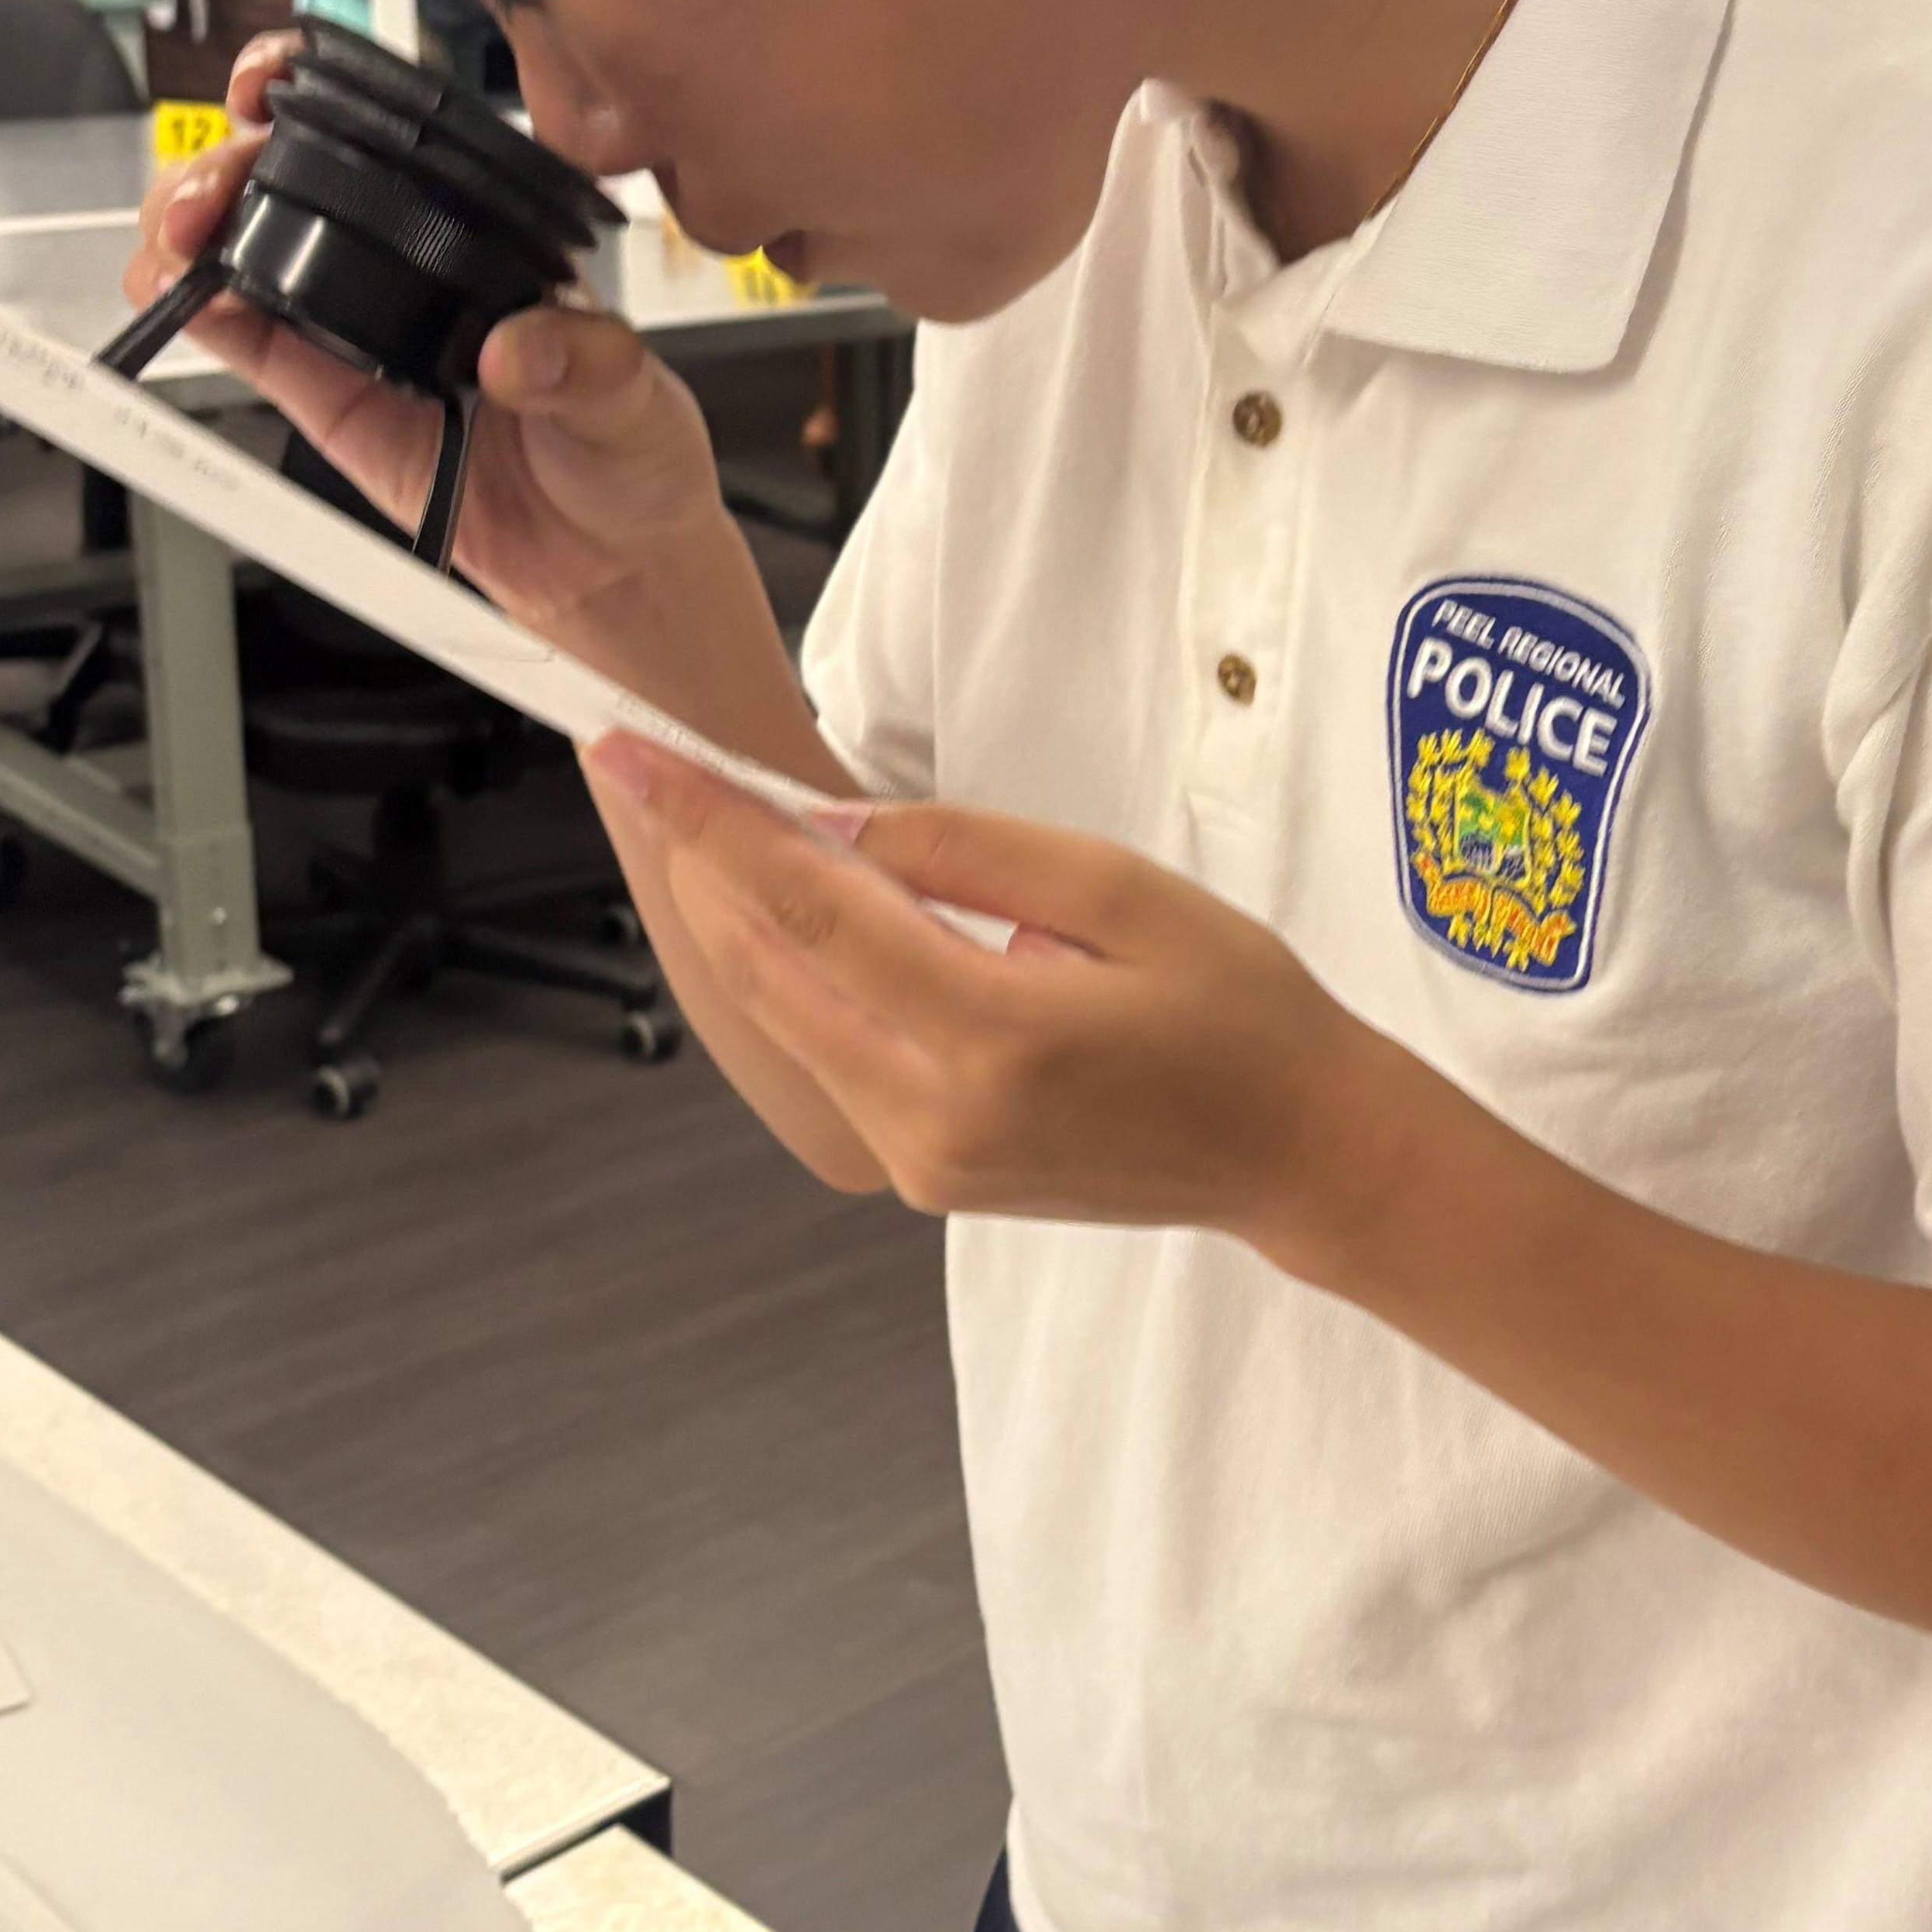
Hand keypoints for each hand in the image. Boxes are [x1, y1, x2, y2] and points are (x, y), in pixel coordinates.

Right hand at [123, 29, 726, 646]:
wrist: (610, 564)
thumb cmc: (634, 457)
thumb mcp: (632, 394)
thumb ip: (583, 364)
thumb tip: (517, 348)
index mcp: (482, 234)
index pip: (387, 138)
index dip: (315, 96)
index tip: (279, 86)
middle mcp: (410, 267)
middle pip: (289, 181)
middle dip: (228, 163)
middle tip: (213, 193)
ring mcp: (357, 327)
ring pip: (247, 248)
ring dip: (194, 230)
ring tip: (183, 241)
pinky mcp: (326, 396)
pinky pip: (247, 340)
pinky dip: (199, 312)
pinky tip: (182, 298)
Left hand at [582, 743, 1388, 1247]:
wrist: (1297, 1151)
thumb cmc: (1238, 1011)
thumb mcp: (1121, 889)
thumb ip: (969, 851)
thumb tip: (834, 823)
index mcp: (998, 1039)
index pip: (813, 912)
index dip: (712, 824)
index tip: (634, 754)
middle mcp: (938, 1120)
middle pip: (771, 974)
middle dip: (699, 865)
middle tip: (650, 769)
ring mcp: (926, 1164)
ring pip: (788, 1022)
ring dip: (742, 923)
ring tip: (715, 824)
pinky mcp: (927, 1177)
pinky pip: (831, 1060)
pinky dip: (799, 980)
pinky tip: (797, 912)